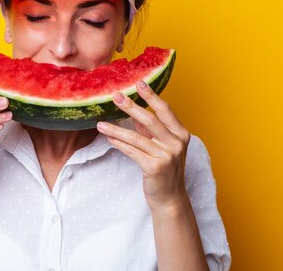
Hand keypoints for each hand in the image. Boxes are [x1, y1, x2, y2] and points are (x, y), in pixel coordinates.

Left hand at [96, 80, 190, 210]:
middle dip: (131, 106)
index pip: (165, 110)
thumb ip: (150, 130)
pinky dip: (119, 144)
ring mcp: (167, 156)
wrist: (169, 198)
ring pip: (136, 137)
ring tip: (101, 124)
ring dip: (116, 129)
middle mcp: (176, 143)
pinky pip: (132, 151)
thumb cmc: (165, 170)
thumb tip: (134, 112)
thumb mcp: (162, 146)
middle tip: (115, 96)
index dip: (151, 95)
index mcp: (181, 134)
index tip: (138, 83)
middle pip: (150, 119)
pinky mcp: (155, 167)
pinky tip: (109, 139)